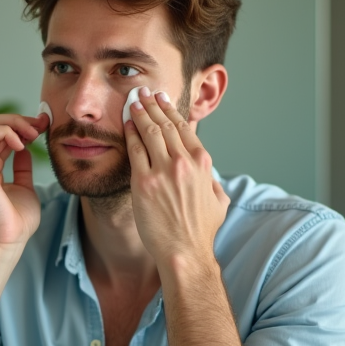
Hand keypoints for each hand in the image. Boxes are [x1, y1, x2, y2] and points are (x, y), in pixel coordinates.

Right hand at [0, 110, 49, 251]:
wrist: (9, 240)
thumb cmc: (17, 222)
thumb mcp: (25, 187)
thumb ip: (22, 168)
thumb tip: (25, 151)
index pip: (2, 135)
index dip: (23, 126)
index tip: (43, 128)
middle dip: (20, 120)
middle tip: (41, 126)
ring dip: (15, 123)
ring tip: (33, 134)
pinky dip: (7, 131)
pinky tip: (22, 144)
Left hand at [124, 88, 229, 267]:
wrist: (185, 252)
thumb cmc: (201, 231)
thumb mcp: (218, 200)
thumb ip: (213, 181)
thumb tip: (209, 174)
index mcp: (203, 163)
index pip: (185, 128)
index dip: (171, 111)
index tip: (162, 101)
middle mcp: (184, 162)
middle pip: (166, 125)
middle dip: (153, 105)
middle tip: (143, 93)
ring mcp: (163, 171)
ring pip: (150, 132)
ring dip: (140, 113)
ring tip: (133, 101)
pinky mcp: (144, 183)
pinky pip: (135, 151)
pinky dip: (130, 133)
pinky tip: (126, 123)